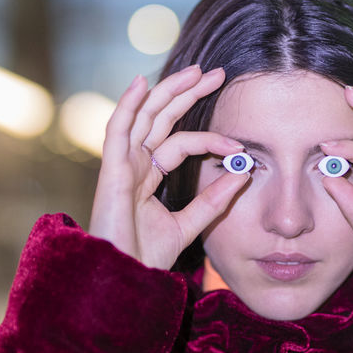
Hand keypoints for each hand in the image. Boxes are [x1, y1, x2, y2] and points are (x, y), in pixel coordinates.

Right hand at [89, 65, 249, 269]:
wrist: (125, 281)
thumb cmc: (146, 258)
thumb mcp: (188, 225)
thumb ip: (212, 201)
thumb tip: (242, 173)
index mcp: (147, 176)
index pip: (180, 142)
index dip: (210, 137)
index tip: (239, 143)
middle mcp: (133, 165)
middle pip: (162, 119)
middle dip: (188, 94)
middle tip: (217, 73)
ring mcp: (120, 166)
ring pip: (144, 117)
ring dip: (168, 91)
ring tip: (194, 71)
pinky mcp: (111, 171)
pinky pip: (118, 131)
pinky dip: (127, 105)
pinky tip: (141, 84)